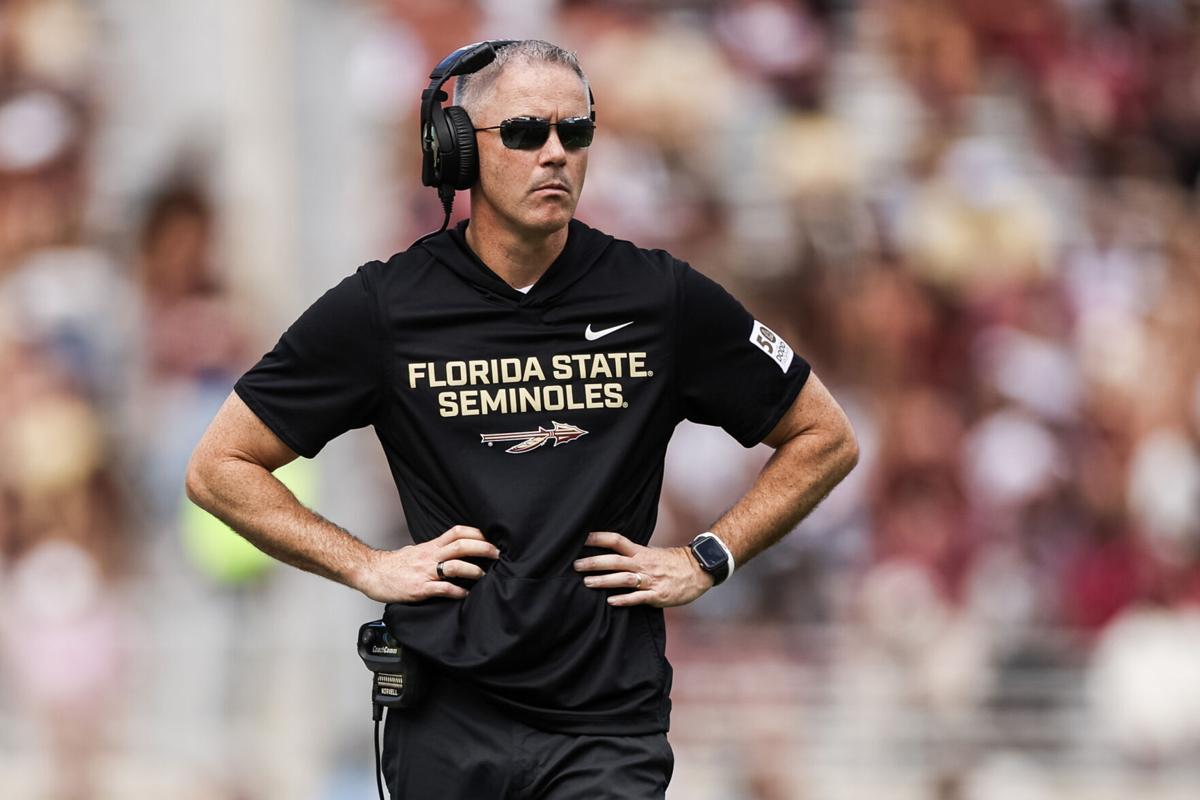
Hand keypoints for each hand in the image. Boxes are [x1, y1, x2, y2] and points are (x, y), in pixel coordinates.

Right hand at [357, 525, 499, 602]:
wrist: (371, 573)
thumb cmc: (394, 565)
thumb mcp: (416, 551)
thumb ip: (433, 551)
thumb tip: (447, 551)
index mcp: (430, 546)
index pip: (457, 532)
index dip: (476, 533)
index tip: (490, 537)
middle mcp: (430, 556)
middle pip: (461, 546)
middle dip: (482, 548)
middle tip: (496, 554)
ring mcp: (425, 572)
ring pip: (455, 566)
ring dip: (473, 570)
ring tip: (484, 575)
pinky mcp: (420, 589)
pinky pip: (442, 589)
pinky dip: (457, 591)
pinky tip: (465, 594)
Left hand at [574, 530, 712, 607]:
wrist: (699, 570)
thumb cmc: (675, 563)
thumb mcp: (654, 553)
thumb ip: (635, 555)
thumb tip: (615, 555)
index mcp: (641, 552)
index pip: (617, 541)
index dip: (599, 538)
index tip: (582, 538)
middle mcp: (643, 564)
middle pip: (614, 560)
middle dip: (594, 563)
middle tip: (576, 565)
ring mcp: (650, 580)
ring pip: (623, 579)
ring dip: (603, 581)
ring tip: (587, 583)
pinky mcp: (658, 595)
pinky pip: (638, 598)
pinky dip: (624, 599)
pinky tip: (610, 602)